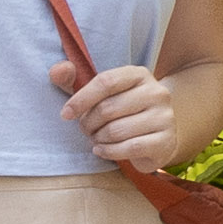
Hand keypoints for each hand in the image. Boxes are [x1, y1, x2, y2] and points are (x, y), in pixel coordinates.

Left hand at [59, 59, 196, 171]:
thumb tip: (56, 71)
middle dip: (89, 123)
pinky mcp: (166, 141)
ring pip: (116, 131)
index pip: (105, 82)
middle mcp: (157, 92)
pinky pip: (129, 148)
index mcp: (139, 75)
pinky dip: (109, 152)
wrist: (157, 137)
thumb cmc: (122, 112)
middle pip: (108, 108)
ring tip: (97, 139)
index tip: (65, 114)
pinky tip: (102, 150)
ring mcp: (164, 117)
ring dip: (98, 139)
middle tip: (86, 130)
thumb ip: (73, 80)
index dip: (81, 99)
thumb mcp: (99, 94)